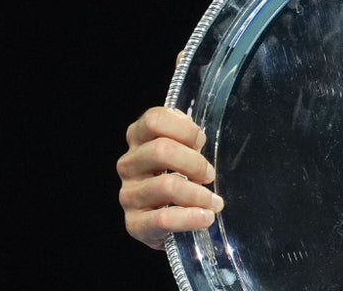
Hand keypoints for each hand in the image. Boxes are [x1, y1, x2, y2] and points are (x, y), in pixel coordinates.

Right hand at [117, 106, 223, 248]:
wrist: (167, 220)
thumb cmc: (179, 175)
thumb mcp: (182, 150)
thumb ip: (186, 137)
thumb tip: (198, 137)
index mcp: (139, 139)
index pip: (154, 119)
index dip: (184, 128)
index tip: (200, 142)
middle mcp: (128, 164)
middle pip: (161, 150)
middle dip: (194, 162)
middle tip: (209, 175)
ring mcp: (128, 195)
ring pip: (166, 185)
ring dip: (198, 194)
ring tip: (214, 202)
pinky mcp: (134, 224)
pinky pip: (162, 219)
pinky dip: (189, 218)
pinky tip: (205, 217)